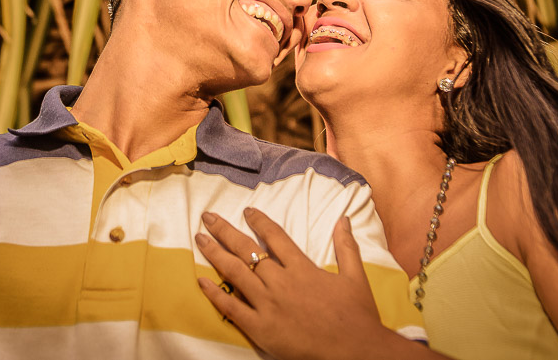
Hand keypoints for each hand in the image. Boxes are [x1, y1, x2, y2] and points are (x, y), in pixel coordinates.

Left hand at [196, 208, 399, 359]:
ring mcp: (268, 305)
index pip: (274, 237)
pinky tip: (201, 281)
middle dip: (224, 231)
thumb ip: (346, 245)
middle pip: (246, 250)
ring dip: (215, 254)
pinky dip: (215, 294)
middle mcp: (281, 282)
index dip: (259, 221)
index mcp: (302, 268)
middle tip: (207, 217)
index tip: (247, 211)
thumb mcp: (355, 276)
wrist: (356, 351)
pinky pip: (232, 308)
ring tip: (199, 239)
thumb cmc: (357, 315)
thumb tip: (344, 219)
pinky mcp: (261, 329)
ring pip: (235, 273)